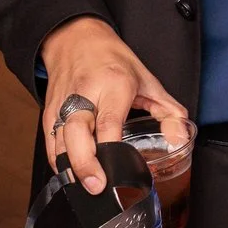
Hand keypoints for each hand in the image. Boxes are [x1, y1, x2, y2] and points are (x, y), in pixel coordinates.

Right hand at [39, 17, 189, 195]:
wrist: (76, 39)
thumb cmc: (113, 61)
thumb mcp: (148, 80)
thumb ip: (169, 111)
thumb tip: (179, 139)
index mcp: (113, 84)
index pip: (109, 121)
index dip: (112, 148)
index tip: (119, 170)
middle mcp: (85, 93)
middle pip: (77, 131)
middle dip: (85, 163)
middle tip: (97, 186)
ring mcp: (63, 103)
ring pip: (59, 139)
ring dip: (70, 167)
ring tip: (84, 188)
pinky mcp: (48, 111)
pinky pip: (50, 142)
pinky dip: (58, 161)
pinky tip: (70, 175)